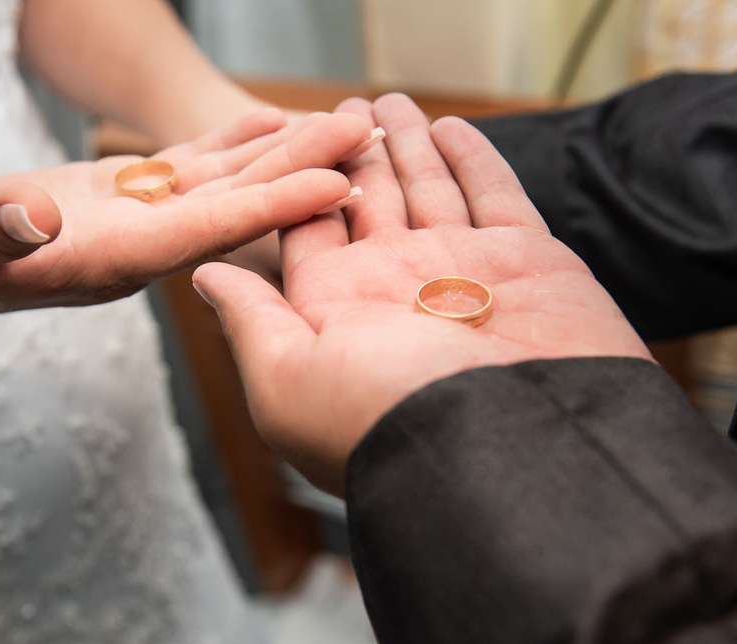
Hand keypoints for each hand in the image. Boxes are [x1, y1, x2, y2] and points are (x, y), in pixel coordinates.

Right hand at [0, 108, 372, 327]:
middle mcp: (142, 248)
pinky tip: (276, 121)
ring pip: (228, 184)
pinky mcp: (128, 200)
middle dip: (304, 171)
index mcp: (112, 264)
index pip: (205, 234)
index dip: (269, 208)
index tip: (334, 186)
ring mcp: (140, 224)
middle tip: (371, 134)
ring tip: (347, 120)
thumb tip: (36, 214)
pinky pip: (197, 169)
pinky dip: (238, 145)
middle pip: (238, 207)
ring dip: (287, 154)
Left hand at [192, 94, 651, 493]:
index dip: (296, 183)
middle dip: (352, 154)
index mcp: (339, 315)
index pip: (307, 234)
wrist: (513, 448)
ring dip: (406, 145)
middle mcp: (399, 292)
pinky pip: (495, 194)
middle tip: (342, 108)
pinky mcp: (530, 262)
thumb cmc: (386, 421)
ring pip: (428, 191)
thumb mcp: (290, 379)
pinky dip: (474, 159)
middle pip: (368, 204)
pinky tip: (450, 125)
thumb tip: (206, 278)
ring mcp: (465, 274)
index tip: (284, 137)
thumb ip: (252, 321)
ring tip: (386, 101)